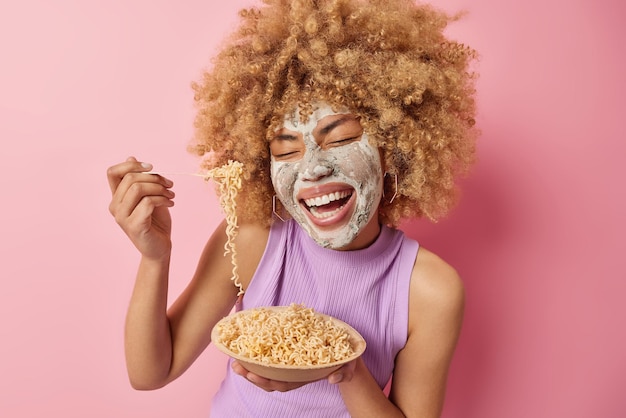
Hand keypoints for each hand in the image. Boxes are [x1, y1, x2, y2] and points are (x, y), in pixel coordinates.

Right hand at [107, 156, 174, 258]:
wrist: (160, 248)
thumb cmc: (156, 222)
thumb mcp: (151, 196)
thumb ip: (142, 180)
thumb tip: (131, 157)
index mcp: (117, 197)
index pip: (113, 172)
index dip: (131, 165)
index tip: (151, 168)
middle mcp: (115, 206)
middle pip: (130, 178)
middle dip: (154, 178)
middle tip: (169, 185)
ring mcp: (122, 217)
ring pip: (138, 189)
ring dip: (159, 188)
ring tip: (171, 194)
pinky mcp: (133, 226)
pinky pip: (147, 203)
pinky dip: (162, 199)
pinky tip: (171, 203)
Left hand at [230, 359, 356, 391]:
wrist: (348, 355)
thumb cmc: (347, 361)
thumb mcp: (349, 366)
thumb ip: (344, 373)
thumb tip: (333, 379)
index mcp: (305, 375)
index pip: (283, 382)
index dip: (267, 380)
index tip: (253, 374)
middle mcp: (295, 373)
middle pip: (270, 379)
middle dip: (252, 375)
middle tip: (236, 366)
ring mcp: (291, 365)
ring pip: (267, 372)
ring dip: (250, 367)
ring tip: (235, 360)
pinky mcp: (290, 355)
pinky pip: (271, 359)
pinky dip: (258, 356)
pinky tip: (247, 349)